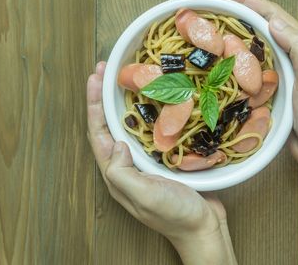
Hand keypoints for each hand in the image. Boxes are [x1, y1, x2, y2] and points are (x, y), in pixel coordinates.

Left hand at [87, 61, 235, 263]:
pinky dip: (149, 112)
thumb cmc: (174, 215)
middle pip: (109, 125)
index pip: (98, 132)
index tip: (95, 78)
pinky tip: (156, 100)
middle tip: (105, 69)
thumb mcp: (144, 195)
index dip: (94, 104)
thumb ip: (122, 172)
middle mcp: (127, 165)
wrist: (204, 228)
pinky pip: (151, 130)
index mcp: (117, 173)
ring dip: (124, 101)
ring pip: (129, 125)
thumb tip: (115, 142)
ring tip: (126, 78)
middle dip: (104, 97)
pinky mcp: (164, 159)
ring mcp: (145, 162)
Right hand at [199, 0, 297, 169]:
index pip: (271, 14)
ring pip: (250, 39)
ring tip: (204, 17)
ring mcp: (278, 68)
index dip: (245, 0)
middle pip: (258, 21)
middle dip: (232, 6)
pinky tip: (215, 51)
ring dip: (228, 25)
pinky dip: (230, 50)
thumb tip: (273, 21)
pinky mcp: (268, 85)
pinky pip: (246, 61)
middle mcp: (290, 52)